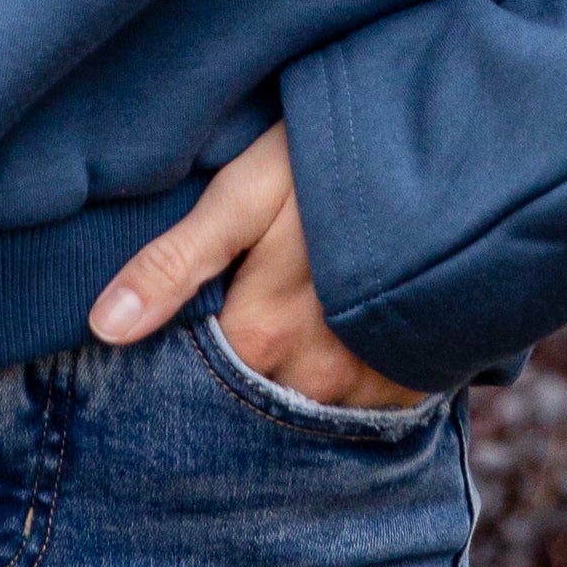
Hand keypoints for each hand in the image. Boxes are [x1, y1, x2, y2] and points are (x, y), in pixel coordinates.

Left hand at [87, 123, 430, 408]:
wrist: (462, 153)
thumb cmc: (337, 161)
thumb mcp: (246, 193)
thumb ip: (176, 262)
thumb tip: (104, 328)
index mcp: (262, 335)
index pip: (196, 381)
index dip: (180, 359)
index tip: (179, 333)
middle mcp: (317, 380)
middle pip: (252, 403)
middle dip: (235, 380)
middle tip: (239, 324)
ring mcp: (373, 388)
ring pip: (307, 411)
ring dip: (291, 386)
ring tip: (289, 336)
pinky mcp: (418, 382)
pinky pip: (365, 412)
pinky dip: (344, 388)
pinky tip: (334, 347)